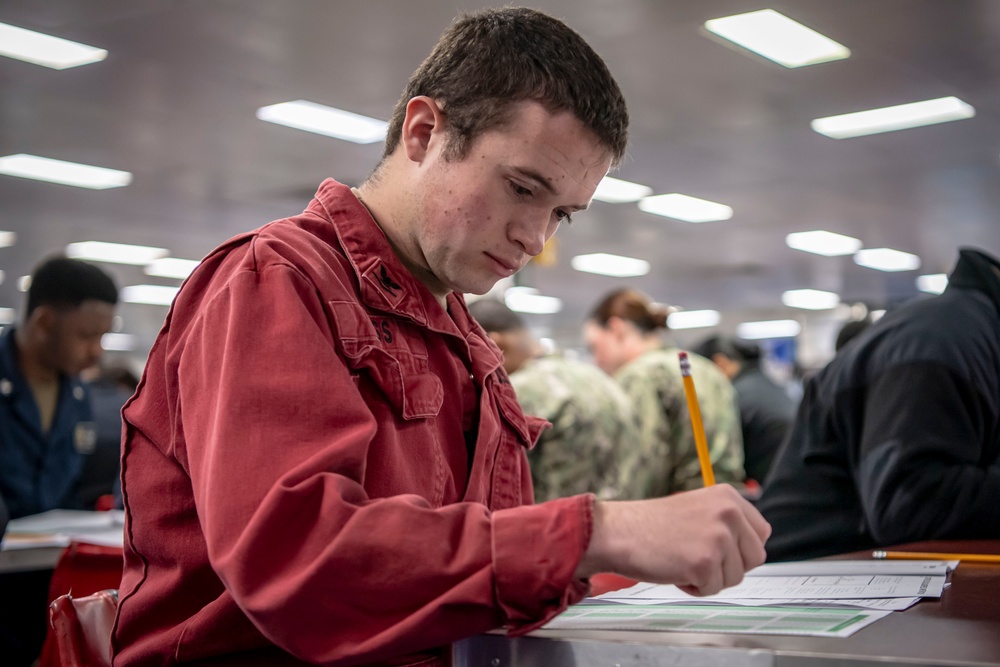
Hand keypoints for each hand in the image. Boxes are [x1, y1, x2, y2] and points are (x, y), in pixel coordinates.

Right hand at [575, 485, 770, 596]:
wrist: (620, 531)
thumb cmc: (653, 525)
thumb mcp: (700, 510)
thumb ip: (728, 523)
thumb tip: (753, 549)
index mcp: (728, 496)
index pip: (761, 533)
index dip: (741, 549)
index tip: (718, 549)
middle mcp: (728, 513)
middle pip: (755, 558)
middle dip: (729, 566)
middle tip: (697, 557)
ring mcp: (718, 538)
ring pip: (735, 577)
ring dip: (710, 578)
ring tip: (682, 560)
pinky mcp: (704, 563)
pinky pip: (713, 590)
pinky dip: (694, 588)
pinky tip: (675, 570)